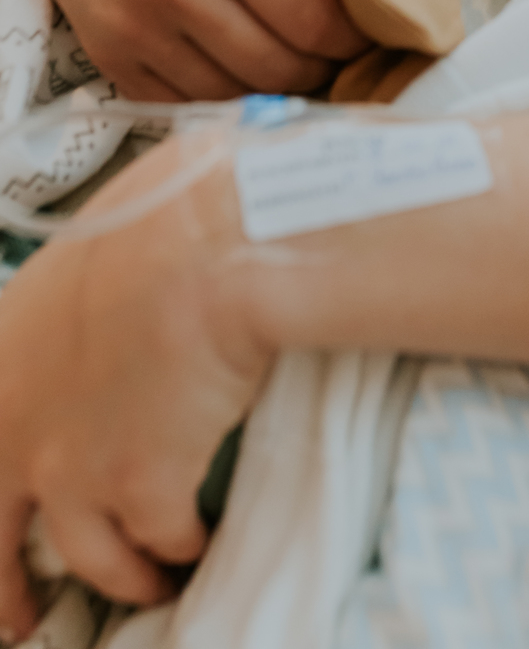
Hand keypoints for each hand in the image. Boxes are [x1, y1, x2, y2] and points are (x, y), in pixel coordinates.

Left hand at [0, 134, 265, 639]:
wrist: (206, 247)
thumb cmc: (157, 220)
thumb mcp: (82, 262)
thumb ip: (70, 316)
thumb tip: (100, 324)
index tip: (3, 528)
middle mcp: (17, 430)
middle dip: (9, 591)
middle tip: (23, 615)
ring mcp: (77, 469)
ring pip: (90, 558)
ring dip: (121, 573)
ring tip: (146, 579)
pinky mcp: (144, 490)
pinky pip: (161, 542)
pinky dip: (179, 547)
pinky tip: (195, 541)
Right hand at [14, 0, 434, 100]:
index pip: (312, 14)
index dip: (359, 27)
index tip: (377, 17)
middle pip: (282, 64)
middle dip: (330, 62)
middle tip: (349, 43)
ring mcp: (135, 29)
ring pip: (239, 94)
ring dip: (284, 83)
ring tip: (305, 54)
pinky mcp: (110, 57)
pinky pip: (188, 104)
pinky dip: (230, 93)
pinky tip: (250, 61)